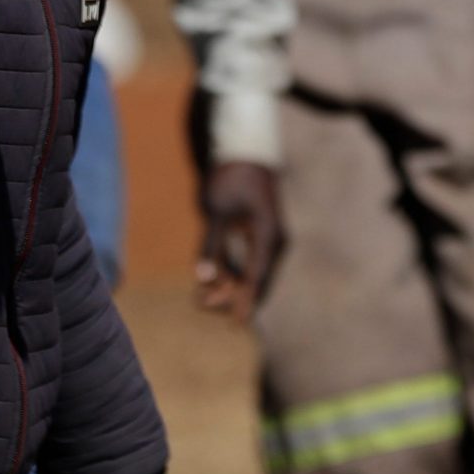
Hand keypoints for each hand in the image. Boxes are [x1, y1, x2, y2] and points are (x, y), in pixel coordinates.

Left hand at [196, 160, 281, 320]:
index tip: (236, 324)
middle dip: (230, 296)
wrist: (245, 150)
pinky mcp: (259, 236)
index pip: (256, 277)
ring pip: (251, 274)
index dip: (244, 301)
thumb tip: (203, 278)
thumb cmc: (230, 177)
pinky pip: (248, 262)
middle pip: (255, 281)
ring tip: (199, 299)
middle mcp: (273, 241)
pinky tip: (211, 281)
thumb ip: (211, 245)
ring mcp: (268, 239)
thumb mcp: (216, 211)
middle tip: (200, 305)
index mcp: (268, 235)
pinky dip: (231, 272)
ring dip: (228, 286)